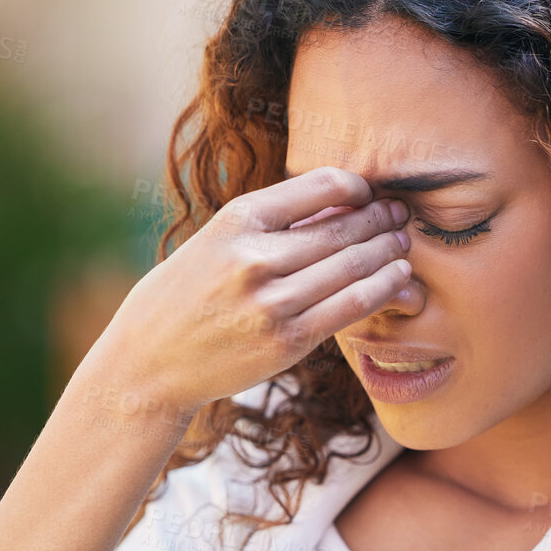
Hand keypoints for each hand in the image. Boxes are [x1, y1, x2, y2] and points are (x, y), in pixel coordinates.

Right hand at [87, 166, 412, 411]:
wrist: (147, 365)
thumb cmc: (182, 298)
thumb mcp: (212, 242)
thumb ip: (268, 225)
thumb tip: (339, 203)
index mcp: (236, 220)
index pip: (321, 185)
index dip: (358, 187)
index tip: (369, 193)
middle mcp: (255, 257)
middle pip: (344, 228)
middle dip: (382, 218)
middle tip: (403, 215)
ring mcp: (272, 302)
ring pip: (354, 266)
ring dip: (390, 251)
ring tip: (403, 244)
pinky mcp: (287, 342)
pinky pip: (352, 307)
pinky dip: (384, 288)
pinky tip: (399, 278)